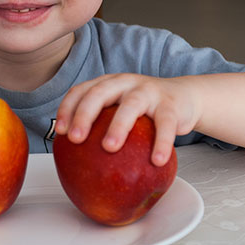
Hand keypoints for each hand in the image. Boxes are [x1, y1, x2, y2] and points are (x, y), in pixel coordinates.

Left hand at [55, 74, 200, 165]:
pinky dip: (162, 142)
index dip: (67, 108)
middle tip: (75, 138)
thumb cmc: (144, 110)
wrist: (184, 98)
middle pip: (100, 93)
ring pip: (131, 105)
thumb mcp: (120, 110)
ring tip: (109, 147)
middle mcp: (125, 83)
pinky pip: (165, 124)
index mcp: (108, 84)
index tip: (60, 131)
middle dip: (84, 114)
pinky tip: (156, 161)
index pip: (81, 90)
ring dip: (119, 126)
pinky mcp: (171, 105)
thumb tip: (74, 159)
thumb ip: (101, 124)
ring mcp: (148, 91)